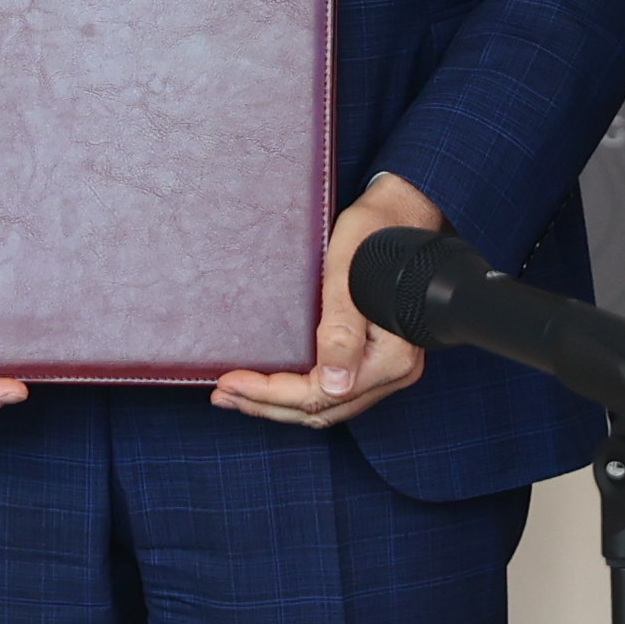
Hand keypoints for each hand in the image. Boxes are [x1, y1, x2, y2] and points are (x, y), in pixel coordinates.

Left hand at [218, 173, 440, 429]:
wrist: (402, 215)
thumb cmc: (374, 235)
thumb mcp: (349, 276)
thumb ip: (342, 331)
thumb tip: (335, 385)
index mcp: (391, 357)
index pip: (320, 394)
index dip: (269, 394)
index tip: (229, 382)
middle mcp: (395, 371)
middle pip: (322, 408)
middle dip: (267, 405)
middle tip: (222, 395)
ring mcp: (390, 369)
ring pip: (328, 406)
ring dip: (280, 404)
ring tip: (238, 396)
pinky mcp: (379, 359)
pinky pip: (336, 392)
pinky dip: (300, 392)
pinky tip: (273, 386)